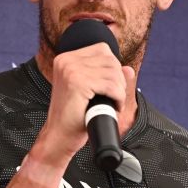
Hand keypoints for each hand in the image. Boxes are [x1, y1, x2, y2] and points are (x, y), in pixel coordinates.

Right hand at [35, 42, 129, 164]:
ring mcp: (70, 70)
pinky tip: (113, 107)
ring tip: (113, 104)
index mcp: (66, 59)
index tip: (110, 87)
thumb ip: (107, 77)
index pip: (102, 50)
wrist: (58, 137)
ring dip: (119, 90)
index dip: (113, 68)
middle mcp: (66, 60)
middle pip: (110, 59)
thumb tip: (129, 69)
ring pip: (113, 72)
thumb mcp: (91, 92)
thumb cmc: (73, 117)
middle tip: (114, 98)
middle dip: (118, 80)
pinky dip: (118, 98)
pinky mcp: (77, 83)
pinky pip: (111, 85)